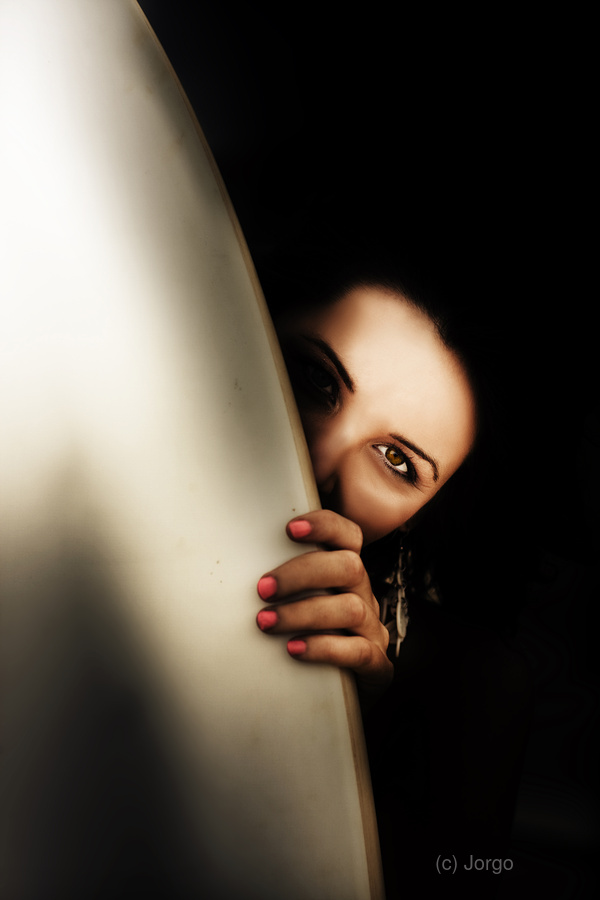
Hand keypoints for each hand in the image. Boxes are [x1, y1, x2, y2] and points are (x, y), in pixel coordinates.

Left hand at [256, 510, 393, 700]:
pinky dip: (324, 648)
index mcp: (345, 574)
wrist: (328, 698)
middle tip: (262, 589)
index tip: (289, 529)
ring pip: (350, 607)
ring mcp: (372, 631)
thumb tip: (223, 564)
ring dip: (303, 612)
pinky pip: (359, 652)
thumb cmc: (299, 640)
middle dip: (301, 573)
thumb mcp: (291, 604)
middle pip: (348, 566)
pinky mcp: (377, 667)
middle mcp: (363, 596)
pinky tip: (293, 649)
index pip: (348, 536)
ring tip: (265, 622)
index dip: (325, 525)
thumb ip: (274, 584)